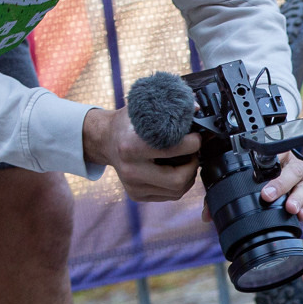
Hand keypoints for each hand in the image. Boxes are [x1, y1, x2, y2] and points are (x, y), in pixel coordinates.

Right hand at [83, 105, 202, 202]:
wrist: (105, 140)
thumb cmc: (127, 124)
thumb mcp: (143, 109)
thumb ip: (170, 108)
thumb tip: (197, 107)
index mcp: (131, 147)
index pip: (174, 150)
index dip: (192, 144)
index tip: (195, 137)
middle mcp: (131, 170)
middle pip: (178, 180)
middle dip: (192, 166)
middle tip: (192, 153)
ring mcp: (133, 187)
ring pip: (177, 191)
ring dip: (188, 176)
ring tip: (185, 160)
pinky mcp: (137, 195)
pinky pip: (169, 196)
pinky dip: (178, 184)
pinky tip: (174, 170)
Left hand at [260, 150, 302, 221]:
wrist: (289, 173)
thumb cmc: (274, 170)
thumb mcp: (265, 164)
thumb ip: (258, 166)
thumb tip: (247, 175)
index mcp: (285, 156)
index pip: (279, 155)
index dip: (270, 163)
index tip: (259, 174)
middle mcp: (298, 168)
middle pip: (294, 173)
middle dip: (281, 185)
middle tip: (268, 195)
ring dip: (297, 200)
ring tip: (291, 208)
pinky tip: (300, 215)